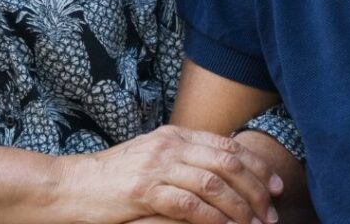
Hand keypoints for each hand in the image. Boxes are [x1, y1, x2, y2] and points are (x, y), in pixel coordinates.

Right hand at [64, 125, 282, 223]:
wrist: (73, 185)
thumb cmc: (114, 178)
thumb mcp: (152, 158)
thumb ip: (183, 159)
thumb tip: (221, 173)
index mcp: (174, 135)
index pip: (226, 145)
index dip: (255, 165)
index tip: (276, 185)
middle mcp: (169, 144)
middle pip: (226, 162)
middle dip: (255, 188)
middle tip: (272, 211)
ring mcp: (156, 165)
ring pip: (213, 183)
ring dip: (240, 207)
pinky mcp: (144, 190)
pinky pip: (189, 204)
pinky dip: (214, 218)